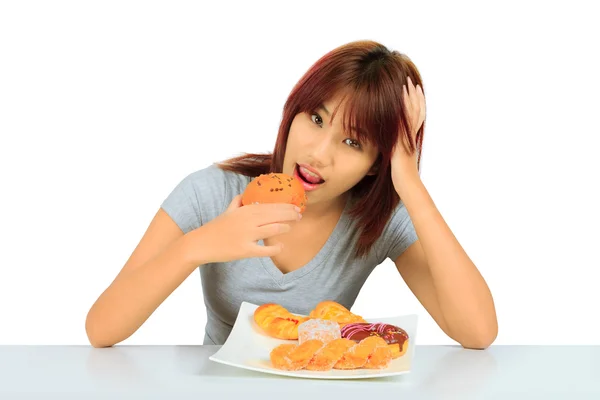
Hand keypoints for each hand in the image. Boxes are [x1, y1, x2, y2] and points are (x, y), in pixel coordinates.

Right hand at [186, 194, 301, 263]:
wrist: (202, 243)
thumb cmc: (216, 227)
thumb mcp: (227, 211)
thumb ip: (236, 202)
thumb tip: (243, 196)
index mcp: (245, 209)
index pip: (270, 205)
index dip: (285, 206)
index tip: (295, 207)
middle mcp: (248, 220)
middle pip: (276, 215)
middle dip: (290, 215)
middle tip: (299, 216)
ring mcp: (247, 235)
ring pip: (274, 229)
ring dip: (285, 227)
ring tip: (290, 228)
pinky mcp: (245, 250)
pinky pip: (265, 250)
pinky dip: (275, 248)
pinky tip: (280, 246)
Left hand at [391, 76, 425, 190]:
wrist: (407, 183)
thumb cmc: (402, 176)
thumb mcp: (398, 159)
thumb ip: (395, 150)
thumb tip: (391, 149)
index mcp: (409, 138)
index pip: (415, 117)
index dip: (416, 103)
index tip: (414, 90)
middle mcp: (411, 135)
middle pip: (416, 111)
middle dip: (414, 96)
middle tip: (412, 81)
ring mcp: (408, 137)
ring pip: (411, 113)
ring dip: (409, 97)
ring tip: (407, 83)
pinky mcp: (403, 139)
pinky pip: (404, 121)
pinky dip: (404, 109)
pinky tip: (401, 98)